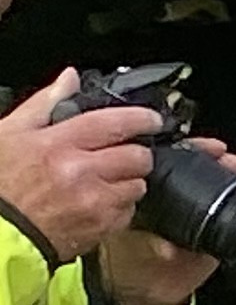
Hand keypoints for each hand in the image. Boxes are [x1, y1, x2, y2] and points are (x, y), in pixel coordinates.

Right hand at [0, 73, 156, 263]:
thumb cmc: (1, 181)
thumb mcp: (11, 133)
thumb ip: (45, 103)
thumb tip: (70, 77)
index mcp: (57, 144)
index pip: (112, 123)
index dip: (140, 119)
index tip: (152, 119)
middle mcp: (80, 172)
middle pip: (136, 156)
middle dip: (136, 153)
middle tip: (126, 154)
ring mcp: (94, 202)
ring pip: (138, 185)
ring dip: (129, 181)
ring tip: (106, 181)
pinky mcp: (101, 227)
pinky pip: (129, 212)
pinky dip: (121, 206)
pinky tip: (99, 202)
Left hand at [94, 137, 235, 304]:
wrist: (150, 291)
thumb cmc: (131, 264)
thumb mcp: (135, 250)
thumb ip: (152, 248)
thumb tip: (167, 249)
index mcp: (152, 190)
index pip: (175, 159)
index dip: (193, 150)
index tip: (210, 149)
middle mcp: (176, 193)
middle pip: (202, 166)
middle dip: (221, 159)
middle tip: (234, 160)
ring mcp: (198, 207)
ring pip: (221, 181)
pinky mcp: (217, 224)